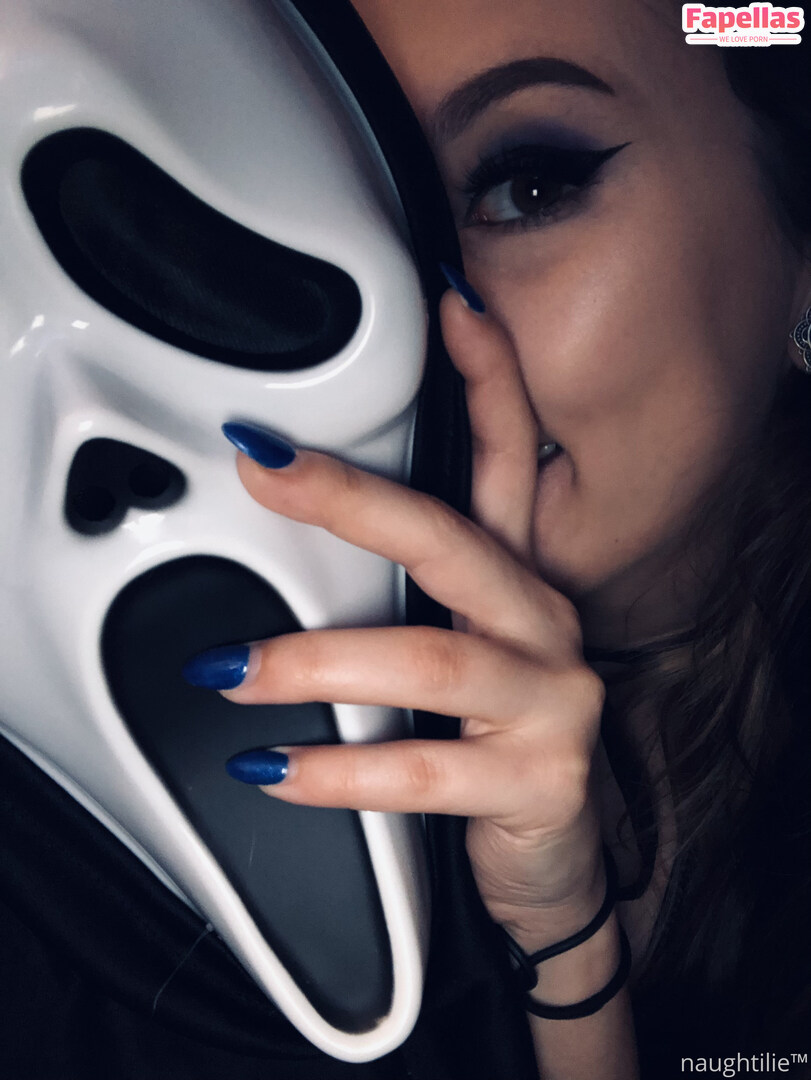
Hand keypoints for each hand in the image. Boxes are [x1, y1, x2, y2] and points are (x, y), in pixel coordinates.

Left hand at [201, 290, 606, 941]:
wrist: (550, 857)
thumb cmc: (487, 737)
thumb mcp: (455, 647)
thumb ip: (399, 589)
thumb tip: (289, 530)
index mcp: (518, 581)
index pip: (511, 461)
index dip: (490, 381)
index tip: (450, 308)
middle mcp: (544, 625)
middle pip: (454, 540)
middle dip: (356, 500)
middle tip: (265, 468)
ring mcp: (552, 702)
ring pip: (431, 660)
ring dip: (316, 662)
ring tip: (230, 669)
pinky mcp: (538, 781)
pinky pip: (424, 772)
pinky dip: (338, 772)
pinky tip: (275, 771)